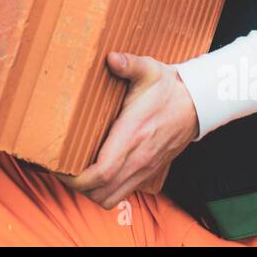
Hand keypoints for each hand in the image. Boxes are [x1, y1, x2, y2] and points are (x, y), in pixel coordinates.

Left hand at [60, 52, 199, 209]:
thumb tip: (111, 58)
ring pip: (110, 198)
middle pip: (101, 191)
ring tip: (75, 174)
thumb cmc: (169, 88)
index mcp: (133, 135)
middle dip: (76, 186)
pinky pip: (122, 193)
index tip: (60, 166)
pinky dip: (104, 191)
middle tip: (60, 168)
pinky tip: (95, 175)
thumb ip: (130, 64)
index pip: (102, 172)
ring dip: (90, 192)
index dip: (77, 178)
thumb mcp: (150, 69)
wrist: (197, 104)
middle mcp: (139, 158)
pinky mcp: (148, 171)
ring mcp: (144, 168)